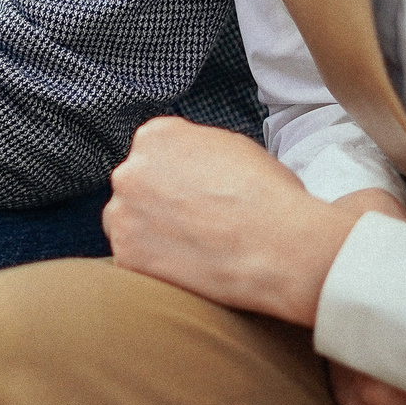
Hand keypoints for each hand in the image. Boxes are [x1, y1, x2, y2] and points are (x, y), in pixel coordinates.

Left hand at [102, 118, 358, 324]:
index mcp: (157, 135)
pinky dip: (153, 267)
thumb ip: (196, 149)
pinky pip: (132, 260)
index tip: (191, 195)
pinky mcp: (126, 255)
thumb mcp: (234, 148)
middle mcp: (131, 169)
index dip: (174, 177)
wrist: (282, 247)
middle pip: (135, 187)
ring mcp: (123, 213)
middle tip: (191, 224)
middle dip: (156, 204)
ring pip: (127, 222)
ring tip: (190, 248)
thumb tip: (188, 164)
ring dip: (149, 234)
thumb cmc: (270, 197)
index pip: (153, 154)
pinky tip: (186, 268)